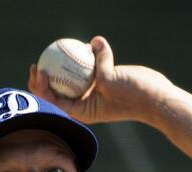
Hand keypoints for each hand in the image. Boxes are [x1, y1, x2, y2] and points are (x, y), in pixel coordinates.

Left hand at [27, 36, 170, 125]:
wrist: (156, 97)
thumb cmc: (133, 95)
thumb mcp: (112, 80)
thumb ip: (100, 63)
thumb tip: (95, 42)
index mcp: (82, 110)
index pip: (55, 101)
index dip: (41, 88)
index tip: (40, 72)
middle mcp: (84, 102)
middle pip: (57, 91)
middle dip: (42, 80)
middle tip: (36, 65)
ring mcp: (92, 91)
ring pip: (70, 79)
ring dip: (58, 69)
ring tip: (48, 54)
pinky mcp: (102, 80)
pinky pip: (87, 67)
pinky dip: (80, 58)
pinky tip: (75, 44)